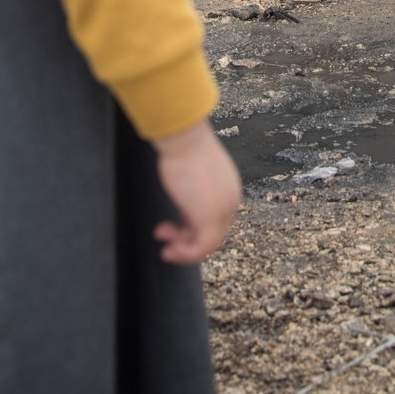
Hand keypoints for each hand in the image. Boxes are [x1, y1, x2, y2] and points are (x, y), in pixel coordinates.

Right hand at [151, 121, 241, 264]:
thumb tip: (182, 205)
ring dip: (184, 251)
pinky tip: (169, 249)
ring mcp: (223, 210)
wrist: (184, 138)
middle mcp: (230, 201)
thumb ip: (192, 194)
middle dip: (186, 240)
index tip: (171, 226)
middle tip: (164, 236)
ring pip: (208, 244)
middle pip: (212, 233)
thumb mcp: (190, 176)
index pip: (216, 219)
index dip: (191, 228)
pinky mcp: (210, 217)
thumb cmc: (182, 149)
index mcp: (229, 190)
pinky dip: (186, 254)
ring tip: (165, 249)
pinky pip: (202, 248)